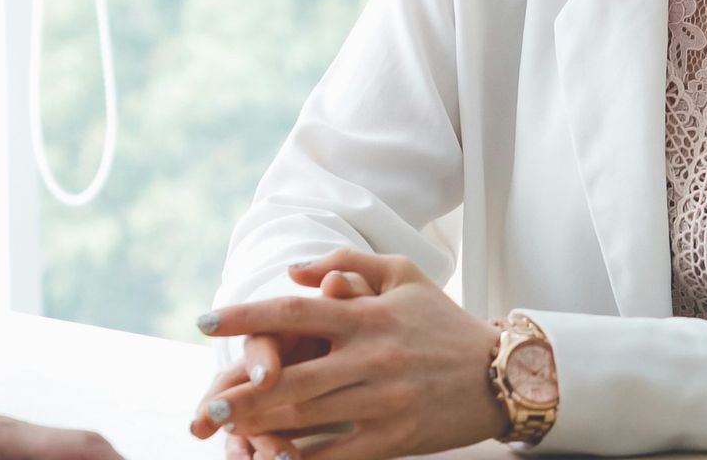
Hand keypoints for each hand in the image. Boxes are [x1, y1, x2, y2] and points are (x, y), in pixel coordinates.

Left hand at [191, 250, 504, 459]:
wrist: (502, 373)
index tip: (204, 323)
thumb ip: (345, 266)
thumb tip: (294, 271)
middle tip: (207, 401)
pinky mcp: (395, 438)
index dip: (246, 317)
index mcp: (365, 316)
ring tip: (228, 430)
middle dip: (244, 392)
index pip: (294, 312)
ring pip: (311, 418)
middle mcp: (370, 357)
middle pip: (294, 376)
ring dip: (264, 426)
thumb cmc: (443, 321)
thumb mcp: (402, 274)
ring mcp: (382, 401)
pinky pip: (341, 454)